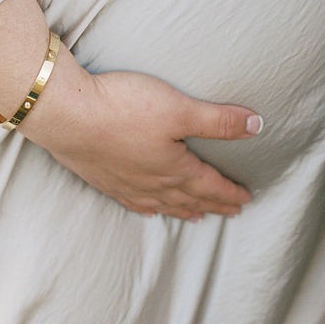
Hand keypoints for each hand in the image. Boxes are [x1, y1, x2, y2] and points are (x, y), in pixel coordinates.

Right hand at [23, 66, 262, 219]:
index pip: (210, 184)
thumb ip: (218, 120)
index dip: (230, 191)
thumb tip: (257, 126)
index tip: (246, 198)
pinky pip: (131, 201)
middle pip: (189, 198)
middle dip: (212, 204)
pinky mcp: (101, 177)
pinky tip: (146, 208)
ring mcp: (125, 183)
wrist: (67, 115)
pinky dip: (146, 207)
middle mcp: (152, 182)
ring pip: (161, 203)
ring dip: (182, 209)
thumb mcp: (179, 108)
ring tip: (195, 215)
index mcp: (175, 168)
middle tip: (229, 211)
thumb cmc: (122, 107)